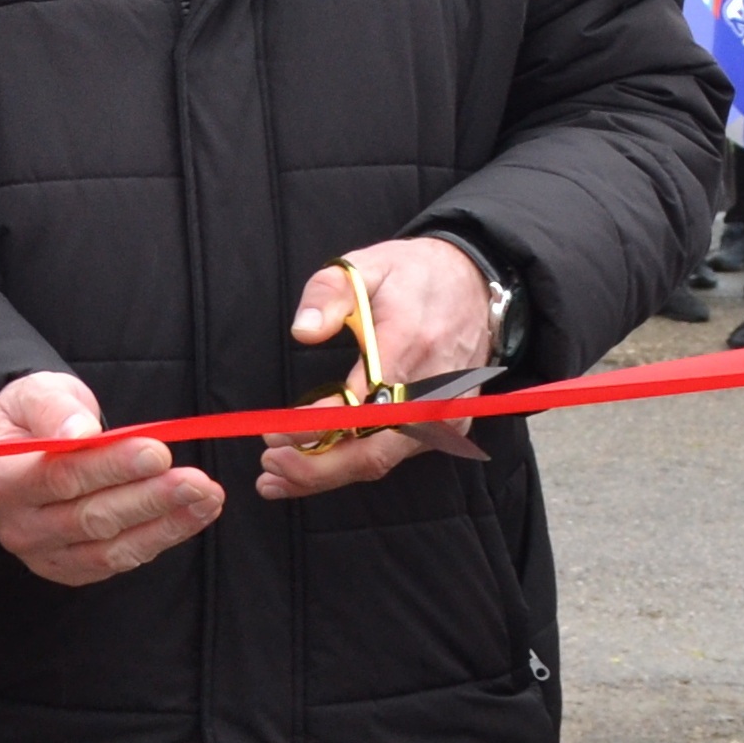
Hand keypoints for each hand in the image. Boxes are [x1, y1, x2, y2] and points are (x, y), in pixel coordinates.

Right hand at [0, 372, 225, 585]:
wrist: (27, 450)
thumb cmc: (37, 417)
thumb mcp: (36, 394)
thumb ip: (54, 409)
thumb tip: (80, 432)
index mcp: (0, 481)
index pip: (61, 477)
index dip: (112, 467)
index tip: (158, 452)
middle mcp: (18, 527)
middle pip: (91, 518)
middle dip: (150, 499)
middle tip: (197, 481)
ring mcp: (45, 555)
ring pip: (112, 547)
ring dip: (166, 523)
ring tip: (208, 497)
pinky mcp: (73, 569)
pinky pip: (122, 560)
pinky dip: (163, 537)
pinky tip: (195, 513)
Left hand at [263, 241, 491, 499]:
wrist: (474, 284)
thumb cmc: (413, 277)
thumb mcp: (365, 266)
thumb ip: (329, 294)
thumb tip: (303, 331)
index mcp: (409, 345)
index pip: (360, 406)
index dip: (316, 428)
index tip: (274, 433)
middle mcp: (434, 389)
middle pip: (373, 451)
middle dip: (316, 468)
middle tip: (269, 466)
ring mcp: (446, 413)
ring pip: (382, 460)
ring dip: (329, 473)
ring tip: (279, 476)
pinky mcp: (450, 425)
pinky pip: (397, 455)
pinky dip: (355, 464)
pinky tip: (319, 463)